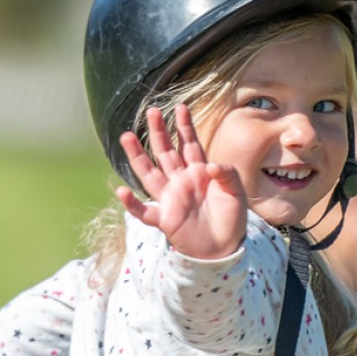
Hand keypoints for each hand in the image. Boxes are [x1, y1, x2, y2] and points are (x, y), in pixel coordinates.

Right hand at [117, 105, 246, 259]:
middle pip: (165, 152)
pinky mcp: (165, 219)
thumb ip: (226, 173)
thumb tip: (208, 166)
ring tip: (126, 136)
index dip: (184, 126)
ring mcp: (171, 199)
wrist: (225, 248)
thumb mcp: (236, 190)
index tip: (180, 107)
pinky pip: (145, 212)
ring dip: (137, 156)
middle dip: (158, 132)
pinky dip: (132, 204)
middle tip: (151, 111)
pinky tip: (120, 192)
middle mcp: (181, 182)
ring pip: (149, 174)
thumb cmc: (232, 218)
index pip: (189, 144)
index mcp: (198, 173)